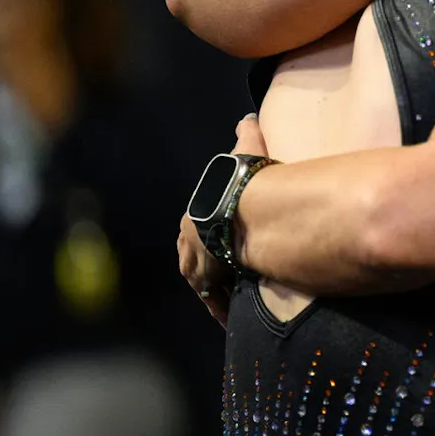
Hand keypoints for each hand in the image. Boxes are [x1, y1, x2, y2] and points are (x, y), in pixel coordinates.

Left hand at [176, 115, 270, 327]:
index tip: (225, 249)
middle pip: (198, 259)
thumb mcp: (243, 154)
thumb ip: (246, 137)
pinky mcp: (203, 281)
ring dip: (217, 291)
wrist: (232, 209)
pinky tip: (233, 316)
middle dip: (212, 268)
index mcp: (194, 214)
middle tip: (230, 278)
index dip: (213, 239)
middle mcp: (188, 242)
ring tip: (236, 300)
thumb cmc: (237, 182)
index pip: (199, 230)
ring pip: (204, 283)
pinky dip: (222, 308)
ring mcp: (194, 263)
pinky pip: (213, 300)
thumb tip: (247, 118)